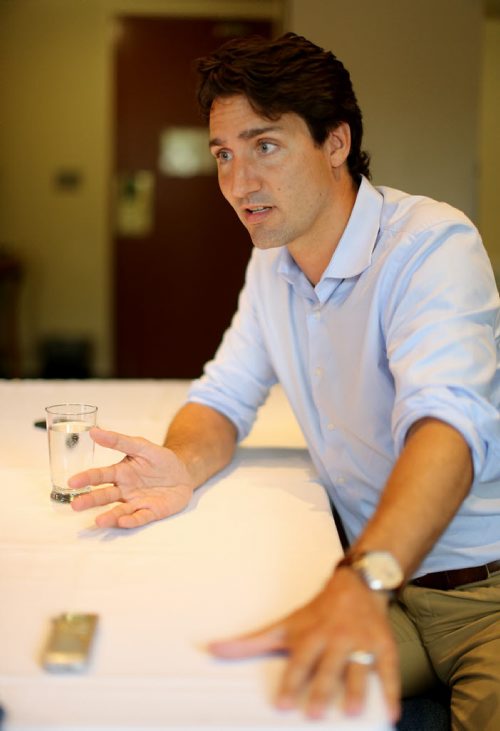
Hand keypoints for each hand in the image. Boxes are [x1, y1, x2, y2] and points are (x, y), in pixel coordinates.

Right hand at [69, 427, 194, 527]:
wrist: (183, 472)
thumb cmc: (159, 459)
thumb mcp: (141, 445)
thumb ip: (119, 441)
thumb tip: (94, 431)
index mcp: (120, 473)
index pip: (100, 476)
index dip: (86, 479)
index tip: (72, 481)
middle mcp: (124, 490)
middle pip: (105, 496)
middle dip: (90, 500)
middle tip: (76, 505)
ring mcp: (137, 502)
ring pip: (120, 511)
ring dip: (109, 516)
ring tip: (99, 520)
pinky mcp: (152, 511)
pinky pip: (141, 517)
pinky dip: (132, 520)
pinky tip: (123, 521)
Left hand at [208, 567, 399, 721]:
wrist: (358, 584)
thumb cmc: (316, 612)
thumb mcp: (285, 625)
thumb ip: (250, 642)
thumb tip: (211, 649)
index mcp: (311, 635)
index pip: (299, 661)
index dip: (291, 682)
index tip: (282, 704)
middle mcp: (336, 638)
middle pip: (327, 667)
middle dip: (321, 689)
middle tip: (313, 714)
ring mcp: (361, 642)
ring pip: (359, 668)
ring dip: (357, 690)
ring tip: (352, 712)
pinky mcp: (384, 645)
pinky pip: (390, 670)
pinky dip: (392, 692)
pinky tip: (391, 715)